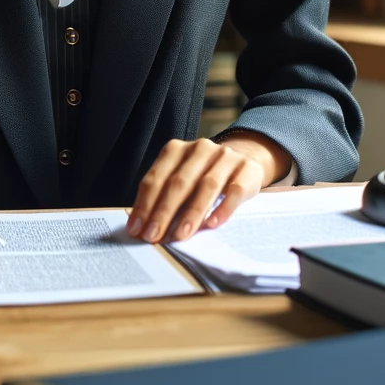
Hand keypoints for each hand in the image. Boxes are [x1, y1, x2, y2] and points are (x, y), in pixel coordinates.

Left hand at [125, 133, 290, 243]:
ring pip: (206, 185)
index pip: (156, 178)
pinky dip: (222, 208)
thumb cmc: (204, 175)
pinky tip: (212, 224)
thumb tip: (140, 224)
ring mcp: (225, 157)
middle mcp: (200, 149)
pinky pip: (234, 190)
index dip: (144, 204)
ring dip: (191, 213)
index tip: (136, 229)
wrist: (245, 159)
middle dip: (163, 212)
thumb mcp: (182, 178)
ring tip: (180, 235)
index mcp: (177, 149)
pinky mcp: (247, 169)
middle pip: (179, 182)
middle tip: (153, 235)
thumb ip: (163, 196)